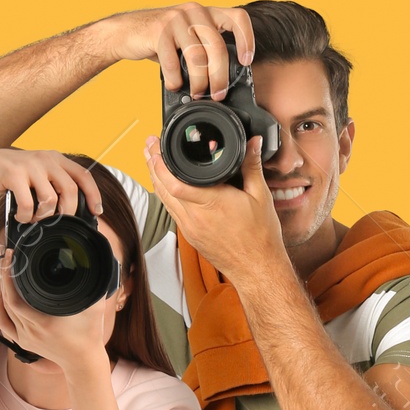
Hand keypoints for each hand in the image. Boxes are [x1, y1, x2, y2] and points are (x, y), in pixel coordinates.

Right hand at [0, 149, 101, 223]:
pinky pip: (28, 204)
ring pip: (50, 199)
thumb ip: (51, 183)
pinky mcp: (14, 175)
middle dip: (67, 213)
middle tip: (57, 223)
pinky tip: (20, 216)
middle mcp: (45, 159)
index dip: (93, 195)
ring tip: (33, 218)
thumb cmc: (8, 173)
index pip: (83, 175)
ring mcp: (30, 166)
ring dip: (43, 217)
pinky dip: (25, 217)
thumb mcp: (35, 172)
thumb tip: (69, 209)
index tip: (97, 212)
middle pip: (70, 190)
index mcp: (54, 158)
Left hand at [0, 249, 112, 373]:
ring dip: (1, 291)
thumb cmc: (90, 334)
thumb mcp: (94, 307)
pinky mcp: (23, 342)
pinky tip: (0, 297)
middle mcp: (31, 331)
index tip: (12, 257)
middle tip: (7, 259)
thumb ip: (95, 284)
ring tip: (5, 272)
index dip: (9, 276)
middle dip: (4, 277)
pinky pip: (4, 324)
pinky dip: (0, 310)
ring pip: (4, 312)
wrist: (83, 361)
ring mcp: (25, 338)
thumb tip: (93, 260)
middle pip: (6, 302)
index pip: (15, 298)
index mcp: (45, 322)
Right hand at [98, 4, 255, 98]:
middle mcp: (194, 11)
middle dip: (219, 76)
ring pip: (197, 57)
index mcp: (206, 13)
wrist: (127, 31)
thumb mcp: (186, 38)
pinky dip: (175, 80)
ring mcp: (176, 19)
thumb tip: (221, 79)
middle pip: (217, 47)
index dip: (246, 39)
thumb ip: (203, 49)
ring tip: (196, 94)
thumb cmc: (160, 39)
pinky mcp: (159, 31)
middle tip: (217, 94)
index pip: (237, 17)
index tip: (245, 61)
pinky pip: (173, 62)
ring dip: (198, 82)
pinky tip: (174, 86)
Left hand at [143, 133, 284, 285]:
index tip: (157, 146)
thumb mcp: (260, 195)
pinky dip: (165, 196)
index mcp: (212, 203)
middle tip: (149, 147)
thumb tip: (254, 142)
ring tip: (151, 161)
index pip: (175, 182)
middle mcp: (196, 218)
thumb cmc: (259, 236)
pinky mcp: (190, 236)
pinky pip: (172, 212)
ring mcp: (190, 229)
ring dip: (156, 180)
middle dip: (153, 166)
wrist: (255, 268)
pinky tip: (165, 186)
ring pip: (165, 201)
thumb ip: (253, 165)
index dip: (161, 163)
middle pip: (163, 189)